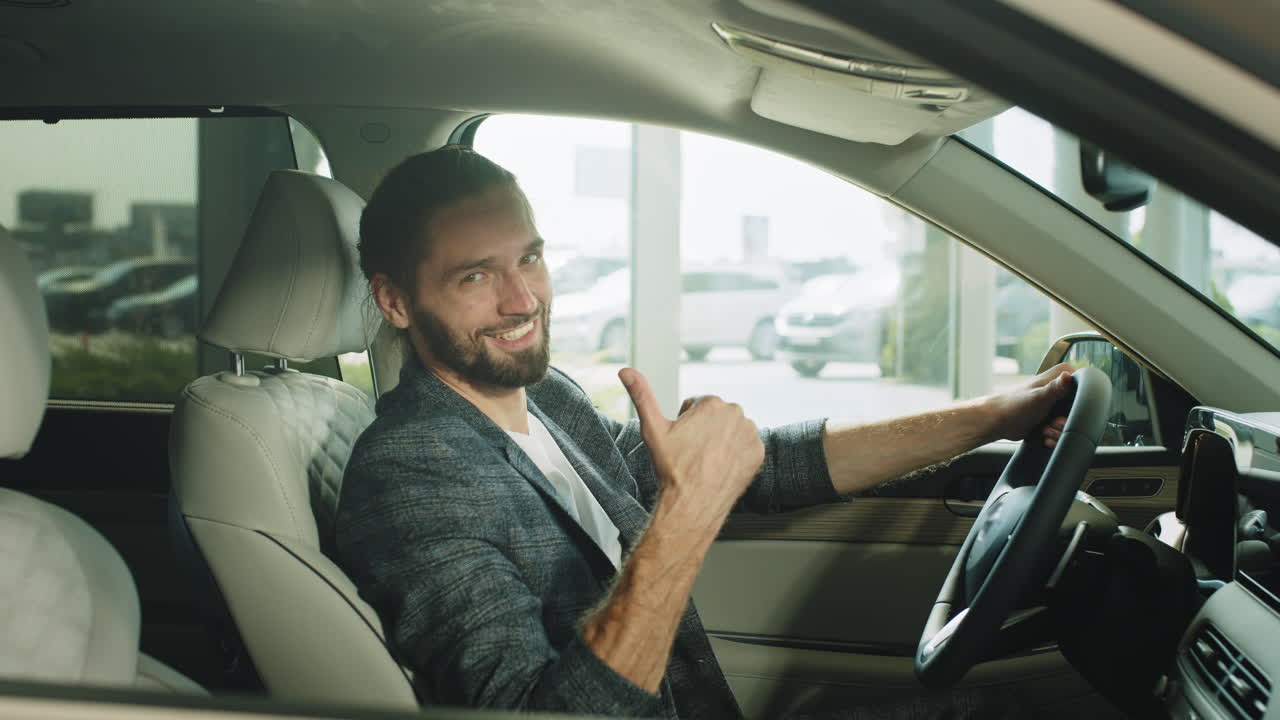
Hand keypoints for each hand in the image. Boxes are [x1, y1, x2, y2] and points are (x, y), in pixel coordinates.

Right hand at [619, 368, 763, 525]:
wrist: (693, 503)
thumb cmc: (673, 468)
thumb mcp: (652, 429)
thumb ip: (641, 395)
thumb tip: (625, 371)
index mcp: (712, 403)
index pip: (697, 406)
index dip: (686, 424)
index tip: (682, 442)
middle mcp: (736, 413)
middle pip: (716, 417)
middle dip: (705, 430)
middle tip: (693, 453)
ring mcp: (750, 433)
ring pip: (732, 430)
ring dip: (722, 440)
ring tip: (707, 461)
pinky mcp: (758, 452)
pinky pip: (746, 446)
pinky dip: (736, 454)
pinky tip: (721, 466)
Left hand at [985, 363, 1073, 447]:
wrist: (998, 422)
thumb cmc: (1014, 405)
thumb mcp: (1038, 397)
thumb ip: (1055, 388)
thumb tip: (1068, 375)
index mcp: (1061, 375)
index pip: (1086, 388)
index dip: (1079, 404)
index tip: (1065, 411)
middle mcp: (1061, 388)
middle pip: (1080, 409)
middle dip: (1066, 422)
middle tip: (1053, 423)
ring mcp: (1057, 404)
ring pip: (1071, 421)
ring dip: (1059, 431)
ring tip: (1046, 430)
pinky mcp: (1052, 417)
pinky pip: (1063, 430)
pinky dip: (1055, 437)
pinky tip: (1045, 436)